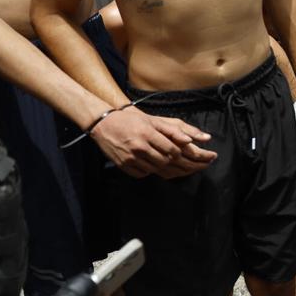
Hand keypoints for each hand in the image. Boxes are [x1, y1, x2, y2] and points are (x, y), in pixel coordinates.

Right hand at [90, 106, 215, 178]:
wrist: (104, 124)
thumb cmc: (132, 121)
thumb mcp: (154, 121)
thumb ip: (174, 130)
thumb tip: (190, 140)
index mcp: (148, 134)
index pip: (172, 150)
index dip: (180, 153)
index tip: (184, 152)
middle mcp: (139, 147)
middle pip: (165, 162)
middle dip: (176, 162)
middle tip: (186, 161)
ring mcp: (130, 158)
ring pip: (155, 169)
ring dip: (163, 167)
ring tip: (169, 162)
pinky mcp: (124, 165)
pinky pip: (143, 174)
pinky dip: (150, 171)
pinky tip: (152, 165)